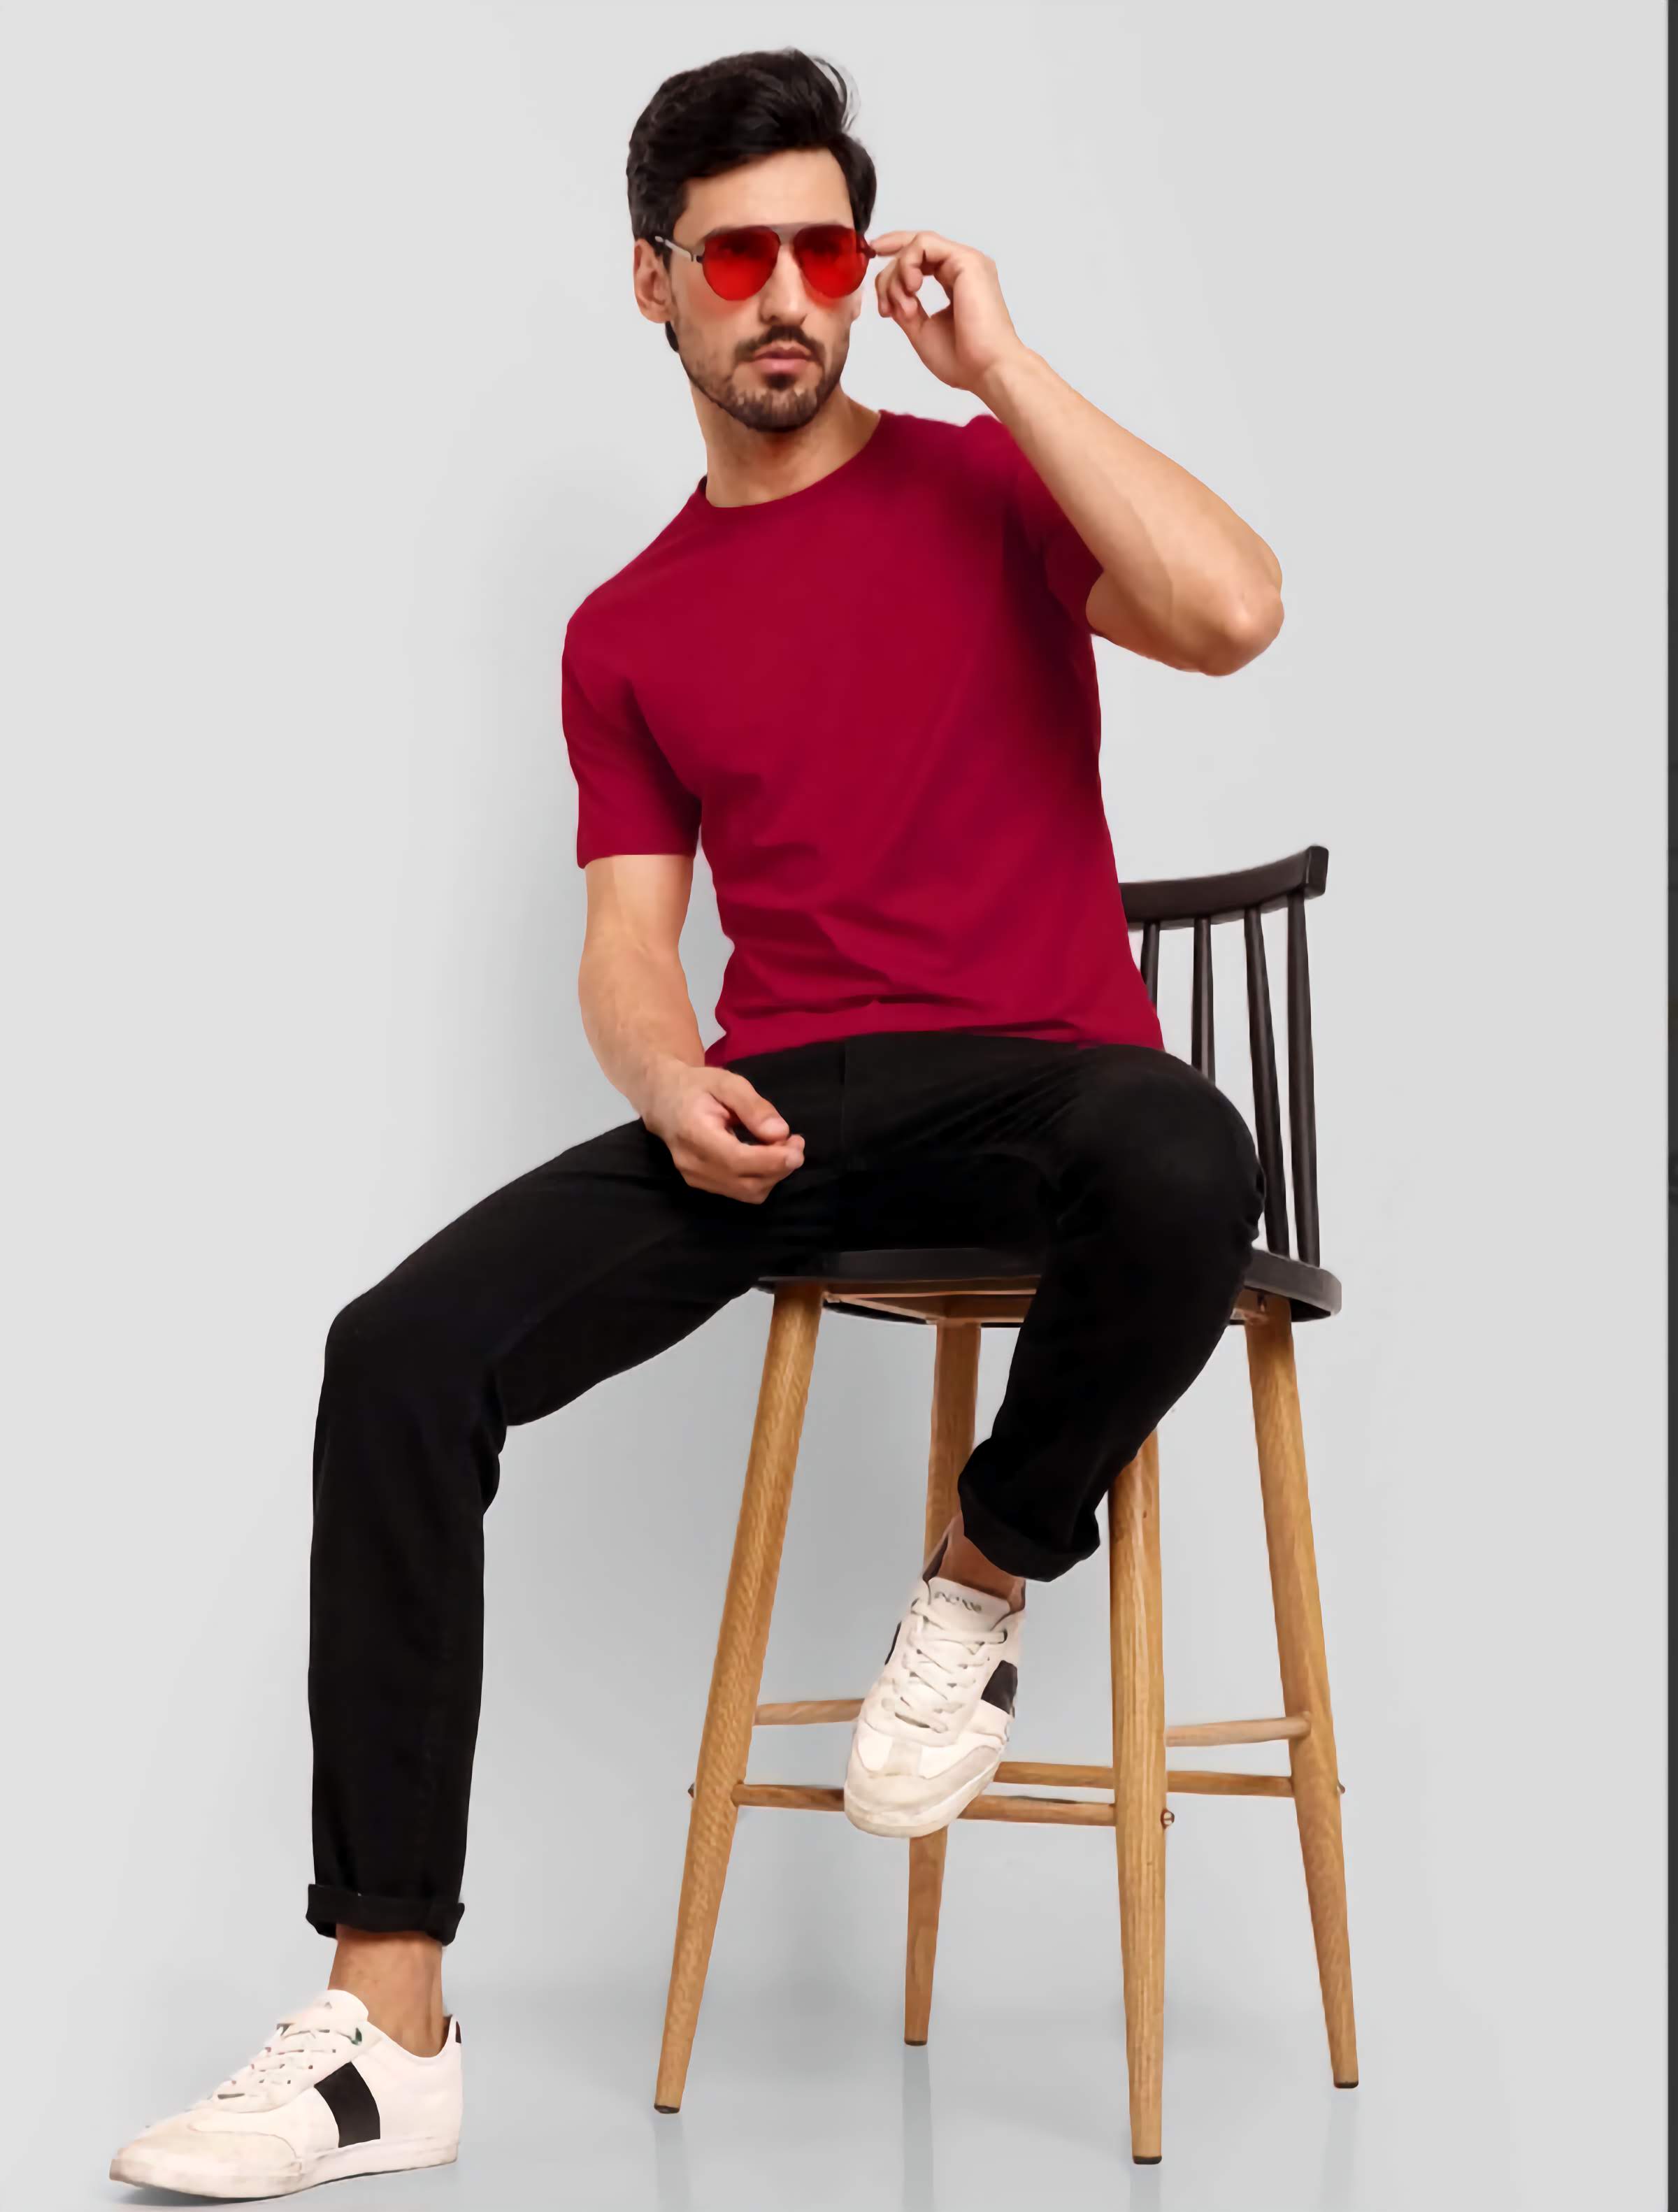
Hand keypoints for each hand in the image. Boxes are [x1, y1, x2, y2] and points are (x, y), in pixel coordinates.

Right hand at [640, 1064, 805, 1203]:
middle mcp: (692, 1163)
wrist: (664, 1100)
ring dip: (774, 1175)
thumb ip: (753, 1106)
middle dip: (779, 1167)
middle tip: (796, 1142)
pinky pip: (740, 1191)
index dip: (771, 1160)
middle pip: (746, 1182)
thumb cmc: (697, 1087)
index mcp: (693, 1133)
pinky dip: (761, 1178)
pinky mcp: (701, 1184)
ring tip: (784, 1147)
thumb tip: (780, 1132)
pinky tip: (767, 1156)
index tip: (797, 1148)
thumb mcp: (727, 1083)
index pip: (737, 1160)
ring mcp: (695, 1178)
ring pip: (747, 1192)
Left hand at [867, 229, 1030, 393]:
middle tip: (885, 308)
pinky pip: (924, 244)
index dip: (892, 263)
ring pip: (916, 245)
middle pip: (913, 250)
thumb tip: (889, 295)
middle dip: (888, 275)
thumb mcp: (921, 330)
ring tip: (904, 307)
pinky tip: (911, 288)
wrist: (987, 370)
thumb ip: (904, 308)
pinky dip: (908, 263)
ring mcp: (966, 261)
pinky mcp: (967, 260)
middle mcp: (962, 268)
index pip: (920, 259)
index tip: (876, 283)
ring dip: (898, 274)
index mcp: (955, 282)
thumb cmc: (963, 360)